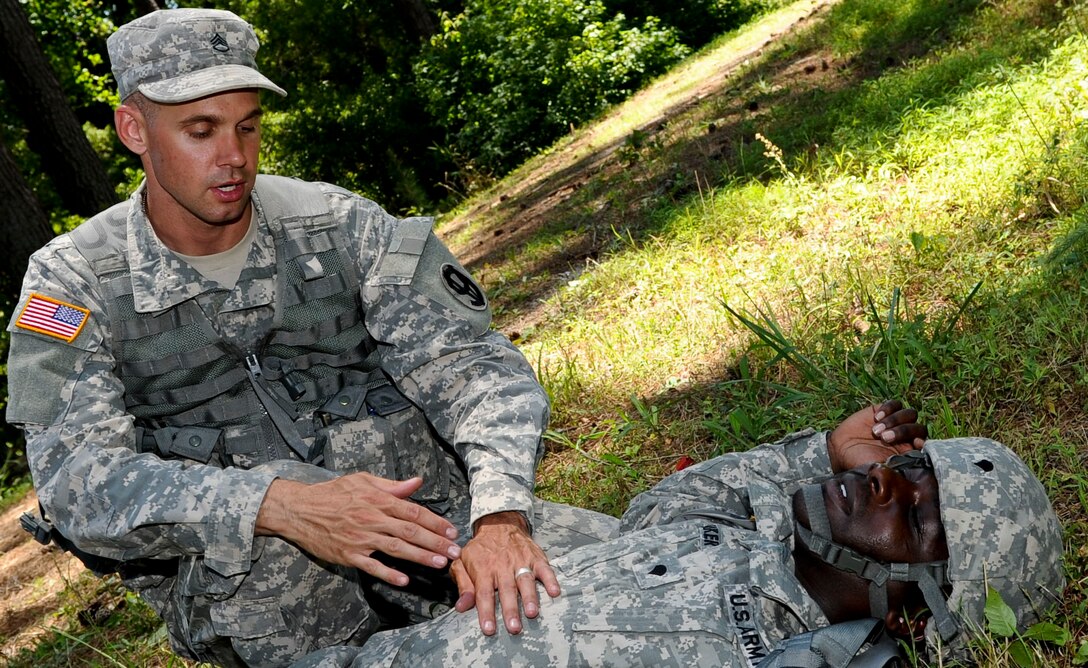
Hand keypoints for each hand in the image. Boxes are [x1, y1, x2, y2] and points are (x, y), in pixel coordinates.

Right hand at [255, 472, 460, 585]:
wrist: (300, 509)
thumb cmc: (333, 493)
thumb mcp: (363, 481)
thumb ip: (392, 485)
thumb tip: (417, 482)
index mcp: (378, 499)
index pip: (414, 511)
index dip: (435, 522)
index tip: (451, 531)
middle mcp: (372, 518)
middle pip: (410, 531)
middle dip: (436, 542)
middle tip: (455, 551)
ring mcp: (360, 538)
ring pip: (396, 548)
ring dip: (421, 557)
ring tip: (440, 563)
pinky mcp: (348, 554)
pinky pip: (371, 565)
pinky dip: (388, 573)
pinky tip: (404, 580)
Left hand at [449, 511, 558, 635]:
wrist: (499, 524)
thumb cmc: (480, 550)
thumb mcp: (463, 563)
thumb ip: (463, 585)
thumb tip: (462, 606)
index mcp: (483, 569)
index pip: (483, 593)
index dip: (486, 612)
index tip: (489, 629)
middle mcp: (502, 566)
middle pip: (506, 590)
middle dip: (510, 609)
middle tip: (513, 628)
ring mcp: (521, 561)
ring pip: (526, 580)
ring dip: (530, 597)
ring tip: (532, 613)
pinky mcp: (535, 557)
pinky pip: (544, 568)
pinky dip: (550, 580)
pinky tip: (554, 592)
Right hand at [827, 399, 926, 471]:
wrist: (840, 451)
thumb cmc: (860, 463)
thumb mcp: (881, 469)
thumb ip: (899, 465)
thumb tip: (915, 465)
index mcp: (908, 452)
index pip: (925, 443)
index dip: (922, 442)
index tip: (914, 444)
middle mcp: (905, 437)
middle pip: (919, 427)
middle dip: (903, 431)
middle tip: (884, 438)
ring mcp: (895, 422)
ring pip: (910, 414)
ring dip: (894, 421)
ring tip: (876, 430)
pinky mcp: (883, 411)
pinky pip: (895, 404)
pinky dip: (888, 409)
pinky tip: (876, 418)